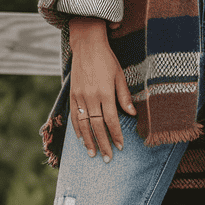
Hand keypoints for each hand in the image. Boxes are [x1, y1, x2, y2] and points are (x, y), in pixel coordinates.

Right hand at [68, 17, 135, 160]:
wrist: (87, 45)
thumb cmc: (107, 59)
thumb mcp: (119, 76)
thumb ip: (124, 97)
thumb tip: (132, 114)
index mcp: (105, 92)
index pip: (111, 120)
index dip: (116, 135)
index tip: (120, 147)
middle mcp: (91, 97)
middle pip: (97, 126)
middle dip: (103, 144)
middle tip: (108, 158)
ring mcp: (79, 96)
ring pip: (83, 124)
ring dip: (88, 141)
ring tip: (93, 154)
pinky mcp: (72, 94)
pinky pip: (74, 115)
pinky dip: (77, 129)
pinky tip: (80, 138)